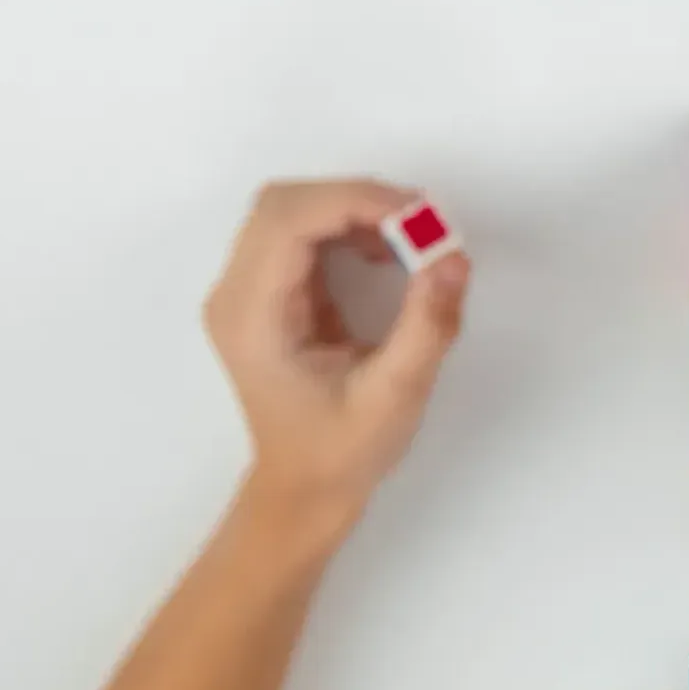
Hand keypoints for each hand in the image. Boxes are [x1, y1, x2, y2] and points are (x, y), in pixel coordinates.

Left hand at [203, 180, 470, 526]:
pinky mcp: (267, 292)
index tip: (419, 219)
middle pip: (284, 203)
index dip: (355, 201)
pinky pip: (301, 233)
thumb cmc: (342, 452)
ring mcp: (245, 290)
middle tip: (421, 227)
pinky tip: (386, 254)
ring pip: (292, 210)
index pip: (288, 220)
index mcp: (253, 317)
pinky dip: (348, 228)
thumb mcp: (396, 394)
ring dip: (355, 210)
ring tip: (410, 242)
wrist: (304, 490)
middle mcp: (236, 294)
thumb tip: (452, 257)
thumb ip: (427, 324)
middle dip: (357, 200)